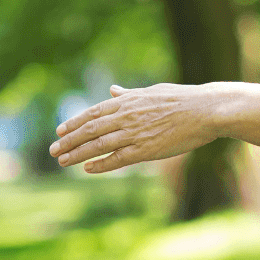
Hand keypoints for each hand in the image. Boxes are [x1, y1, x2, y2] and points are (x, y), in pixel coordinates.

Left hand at [50, 83, 216, 171]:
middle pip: (90, 130)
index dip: (74, 123)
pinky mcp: (146, 150)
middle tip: (53, 150)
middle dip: (69, 141)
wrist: (206, 110)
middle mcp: (126, 117)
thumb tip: (113, 90)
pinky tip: (87, 169)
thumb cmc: (182, 99)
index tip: (60, 131)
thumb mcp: (151, 91)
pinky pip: (118, 159)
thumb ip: (129, 94)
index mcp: (127, 102)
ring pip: (99, 145)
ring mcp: (135, 134)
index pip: (93, 113)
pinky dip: (101, 164)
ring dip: (78, 154)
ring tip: (62, 161)